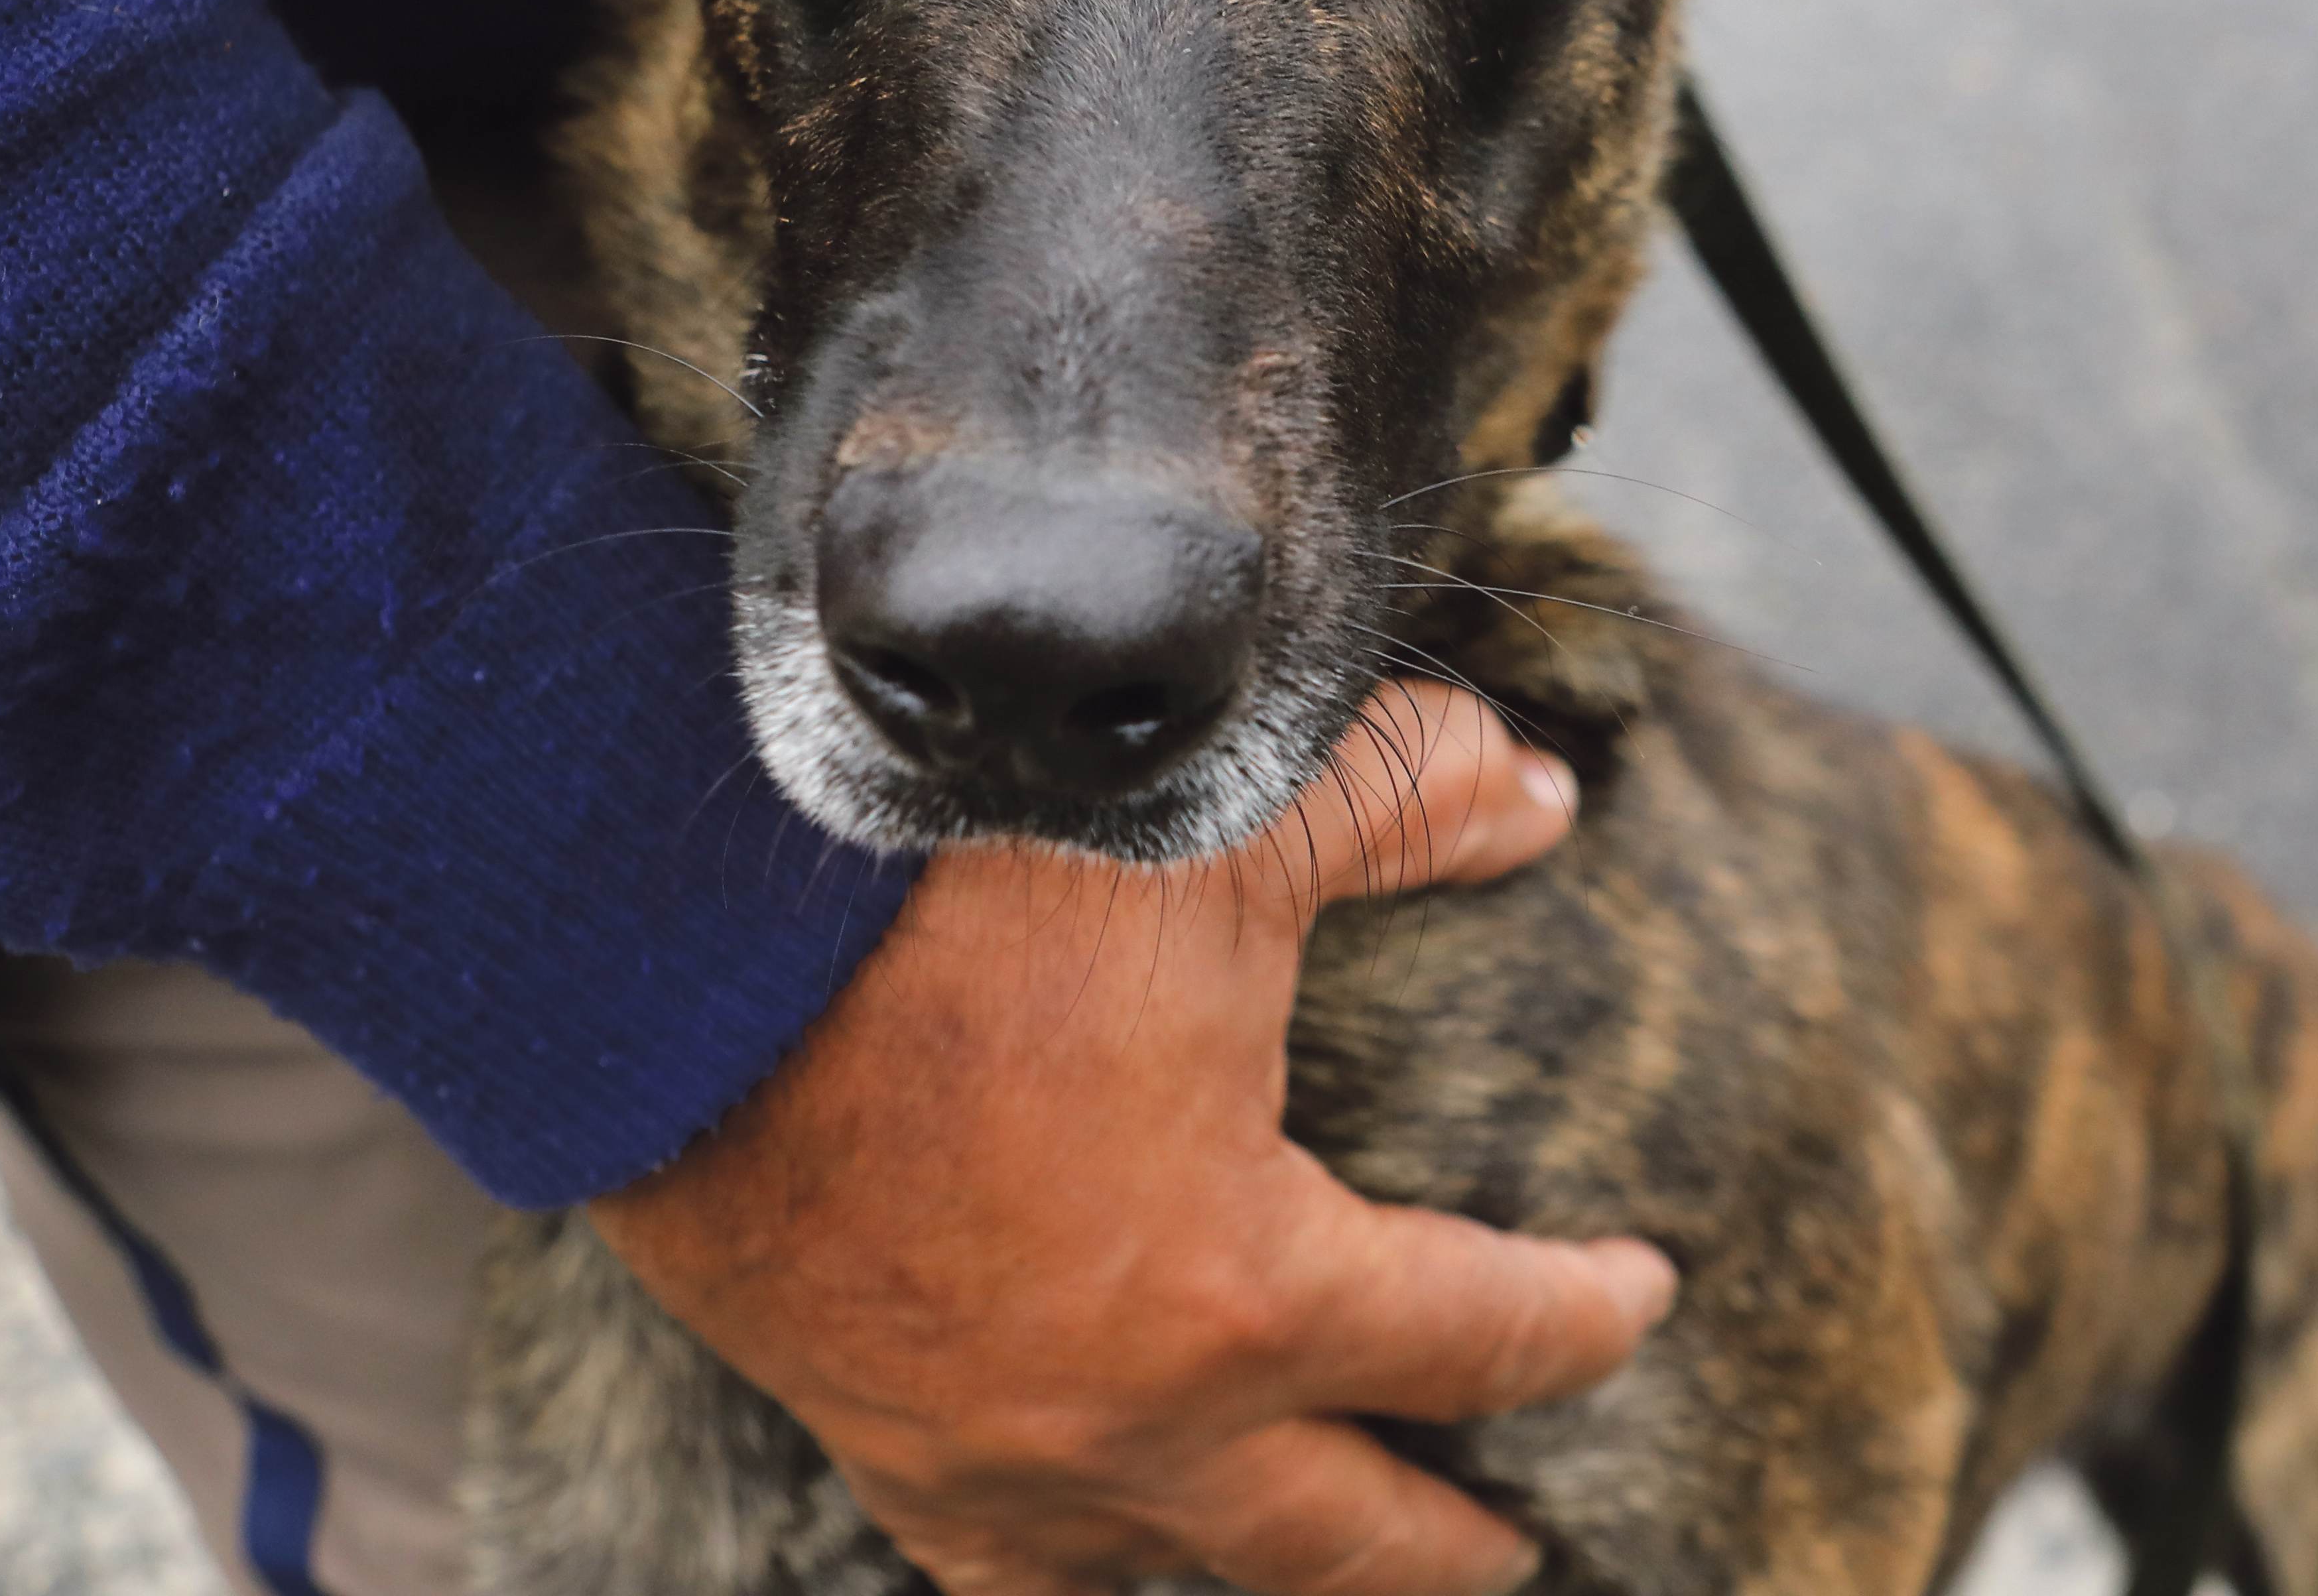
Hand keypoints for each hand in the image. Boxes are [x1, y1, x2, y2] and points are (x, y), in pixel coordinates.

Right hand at [588, 680, 1676, 1595]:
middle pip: (1337, 1539)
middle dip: (1441, 1548)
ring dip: (1258, 1563)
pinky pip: (991, 1562)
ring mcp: (990, 1450)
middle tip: (1515, 1554)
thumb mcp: (1223, 828)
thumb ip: (1404, 807)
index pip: (1476, 1341)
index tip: (1637, 1296)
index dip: (1580, 1319)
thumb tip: (1539, 797)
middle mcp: (1128, 1422)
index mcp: (1245, 1294)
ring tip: (1318, 1551)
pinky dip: (1065, 1565)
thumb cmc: (953, 903)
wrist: (680, 959)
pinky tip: (1096, 1544)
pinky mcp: (872, 1432)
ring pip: (1158, 1570)